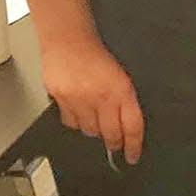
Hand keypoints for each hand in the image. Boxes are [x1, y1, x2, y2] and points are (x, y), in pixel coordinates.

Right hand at [40, 31, 144, 164]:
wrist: (69, 40)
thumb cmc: (97, 54)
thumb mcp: (120, 75)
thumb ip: (123, 99)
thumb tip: (127, 124)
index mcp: (122, 89)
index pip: (132, 125)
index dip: (133, 145)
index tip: (133, 156)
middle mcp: (101, 96)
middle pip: (110, 134)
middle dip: (114, 143)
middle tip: (115, 146)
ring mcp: (79, 99)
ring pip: (89, 131)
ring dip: (95, 131)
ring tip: (96, 121)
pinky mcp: (61, 100)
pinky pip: (70, 123)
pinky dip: (76, 122)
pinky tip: (79, 114)